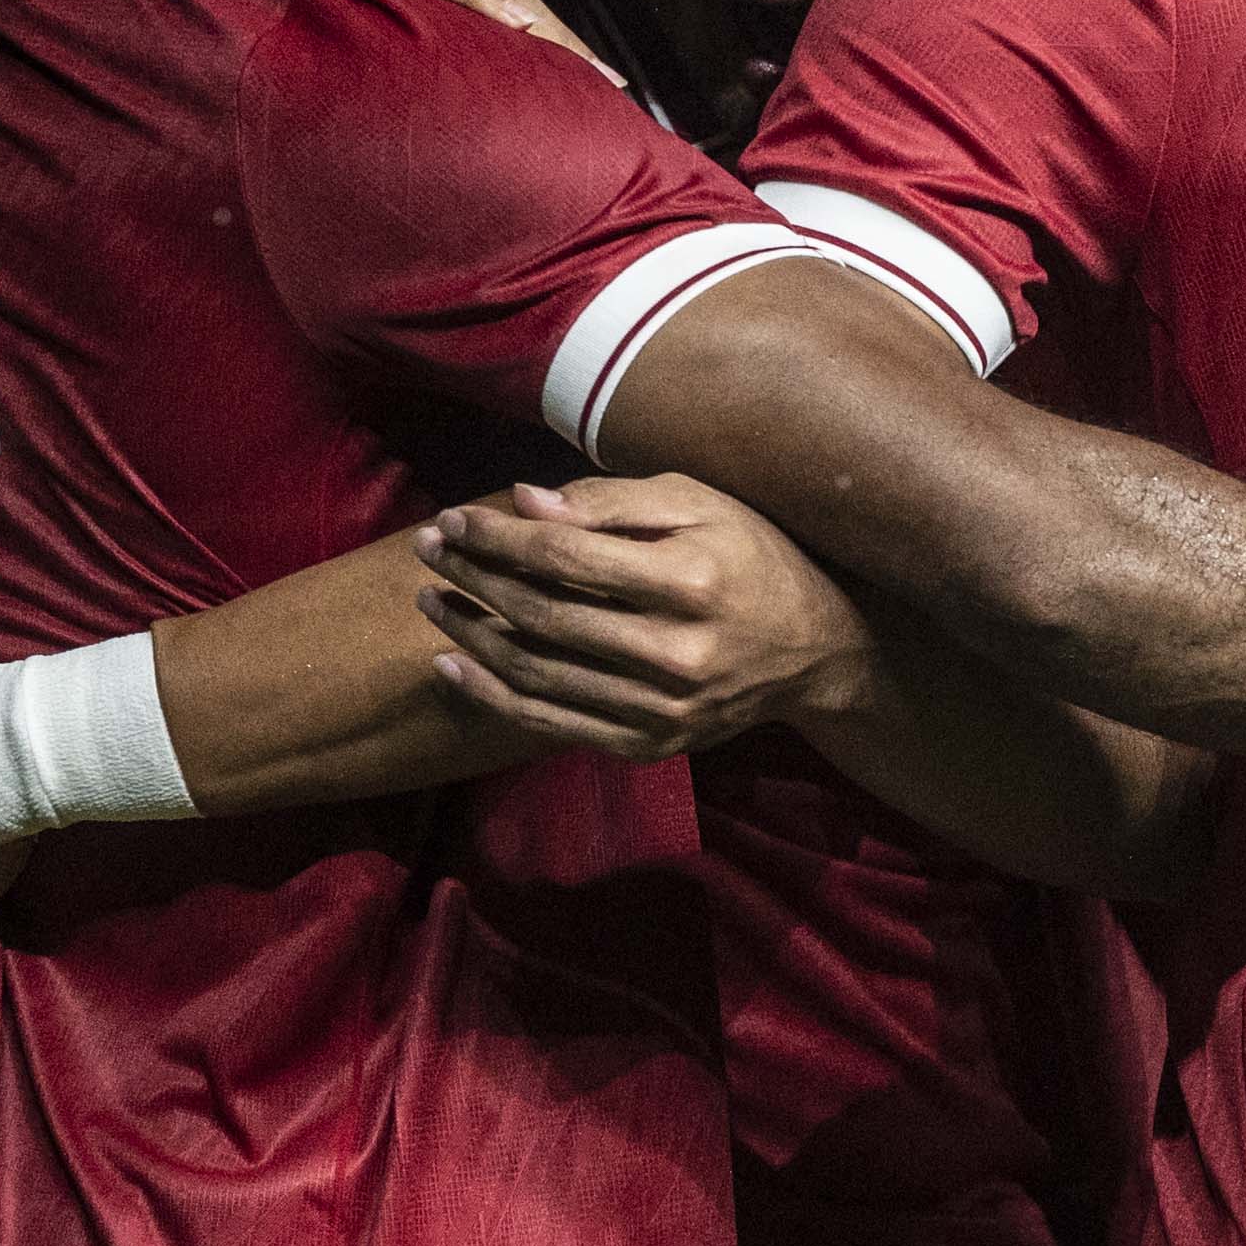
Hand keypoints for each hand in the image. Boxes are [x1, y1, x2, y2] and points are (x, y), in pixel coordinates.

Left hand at [406, 476, 880, 757]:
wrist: (817, 651)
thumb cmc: (753, 558)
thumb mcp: (701, 504)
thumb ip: (613, 502)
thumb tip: (526, 503)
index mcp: (691, 581)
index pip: (566, 559)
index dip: (499, 539)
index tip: (454, 518)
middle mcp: (676, 653)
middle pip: (544, 616)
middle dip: (473, 579)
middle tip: (428, 550)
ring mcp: (662, 709)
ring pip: (538, 674)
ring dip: (470, 636)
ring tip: (430, 601)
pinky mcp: (650, 743)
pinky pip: (552, 724)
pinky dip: (494, 697)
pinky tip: (453, 666)